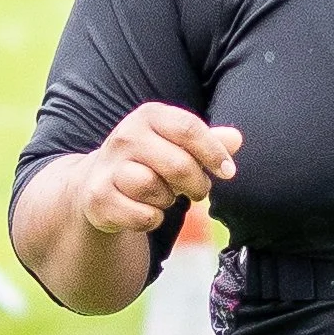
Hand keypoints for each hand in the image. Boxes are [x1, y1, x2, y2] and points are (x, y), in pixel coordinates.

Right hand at [79, 103, 242, 235]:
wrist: (97, 181)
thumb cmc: (150, 161)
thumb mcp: (178, 145)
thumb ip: (208, 142)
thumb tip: (236, 139)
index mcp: (149, 116)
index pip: (189, 129)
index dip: (214, 153)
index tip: (228, 172)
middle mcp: (125, 136)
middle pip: (178, 164)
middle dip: (197, 184)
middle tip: (199, 191)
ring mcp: (109, 167)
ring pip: (155, 189)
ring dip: (168, 200)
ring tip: (164, 196)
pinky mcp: (99, 197)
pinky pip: (142, 215)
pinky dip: (152, 219)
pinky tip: (146, 210)